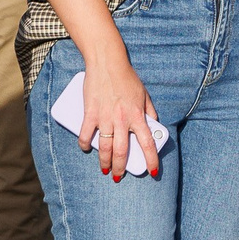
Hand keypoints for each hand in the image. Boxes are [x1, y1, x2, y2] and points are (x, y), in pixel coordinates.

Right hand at [76, 56, 160, 181]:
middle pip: (122, 151)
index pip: (147, 143)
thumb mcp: (144, 94)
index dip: (151, 160)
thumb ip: (149, 110)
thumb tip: (153, 124)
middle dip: (121, 168)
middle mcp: (122, 119)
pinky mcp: (90, 113)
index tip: (153, 172)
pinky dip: (84, 144)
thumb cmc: (127, 77)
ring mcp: (105, 117)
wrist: (107, 63)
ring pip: (104, 147)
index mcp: (138, 115)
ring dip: (104, 162)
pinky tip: (86, 148)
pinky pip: (85, 134)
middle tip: (119, 176)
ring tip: (105, 169)